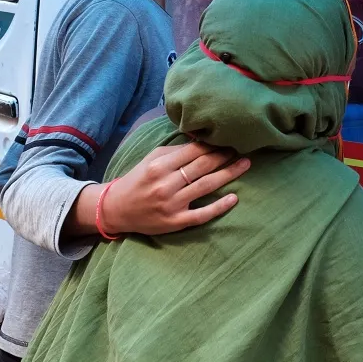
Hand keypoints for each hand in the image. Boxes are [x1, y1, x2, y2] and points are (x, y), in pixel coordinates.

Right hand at [98, 141, 248, 235]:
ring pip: (205, 186)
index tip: (228, 140)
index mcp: (159, 166)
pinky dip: (219, 206)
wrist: (117, 210)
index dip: (213, 145)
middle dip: (224, 156)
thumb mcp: (151, 160)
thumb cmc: (138, 180)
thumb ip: (174, 151)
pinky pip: (202, 214)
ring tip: (245, 165)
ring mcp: (171, 204)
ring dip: (228, 174)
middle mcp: (165, 184)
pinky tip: (234, 198)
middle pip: (202, 167)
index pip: (192, 151)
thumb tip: (201, 141)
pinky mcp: (175, 222)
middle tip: (242, 149)